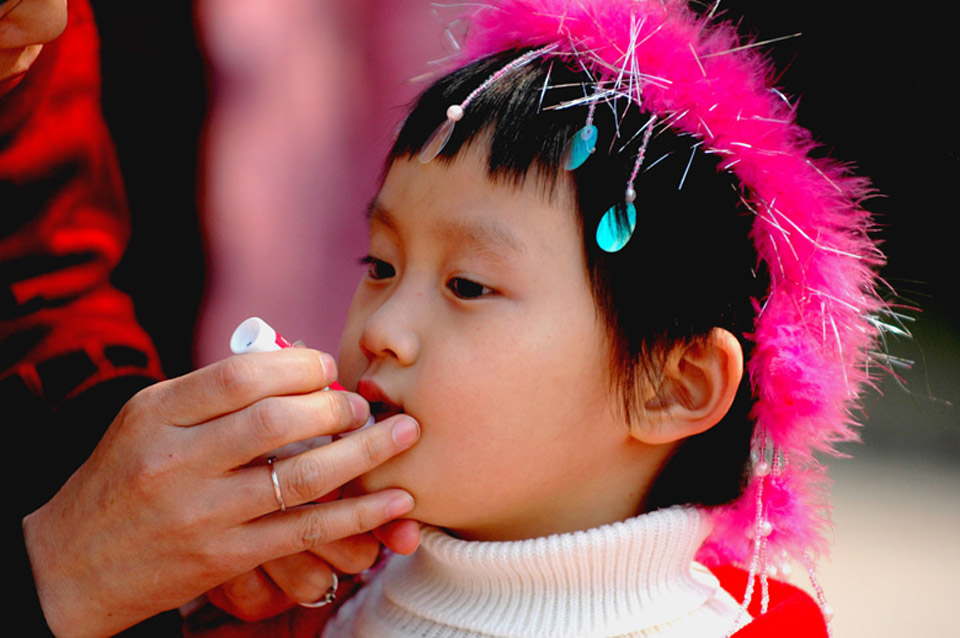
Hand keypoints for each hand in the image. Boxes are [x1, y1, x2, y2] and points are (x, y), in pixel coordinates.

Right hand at [21, 348, 419, 637]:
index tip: (327, 368)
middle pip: (276, 420)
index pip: (241, 374)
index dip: (299, 365)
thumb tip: (297, 365)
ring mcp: (201, 514)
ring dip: (364, 454)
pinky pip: (305, 532)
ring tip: (400, 435)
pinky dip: (358, 515)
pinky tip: (394, 501)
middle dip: (336, 406)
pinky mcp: (223, 559)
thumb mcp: (147, 419)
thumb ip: (211, 392)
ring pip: (301, 477)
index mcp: (156, 413)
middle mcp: (175, 461)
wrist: (71, 566)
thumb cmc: (122, 478)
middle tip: (363, 405)